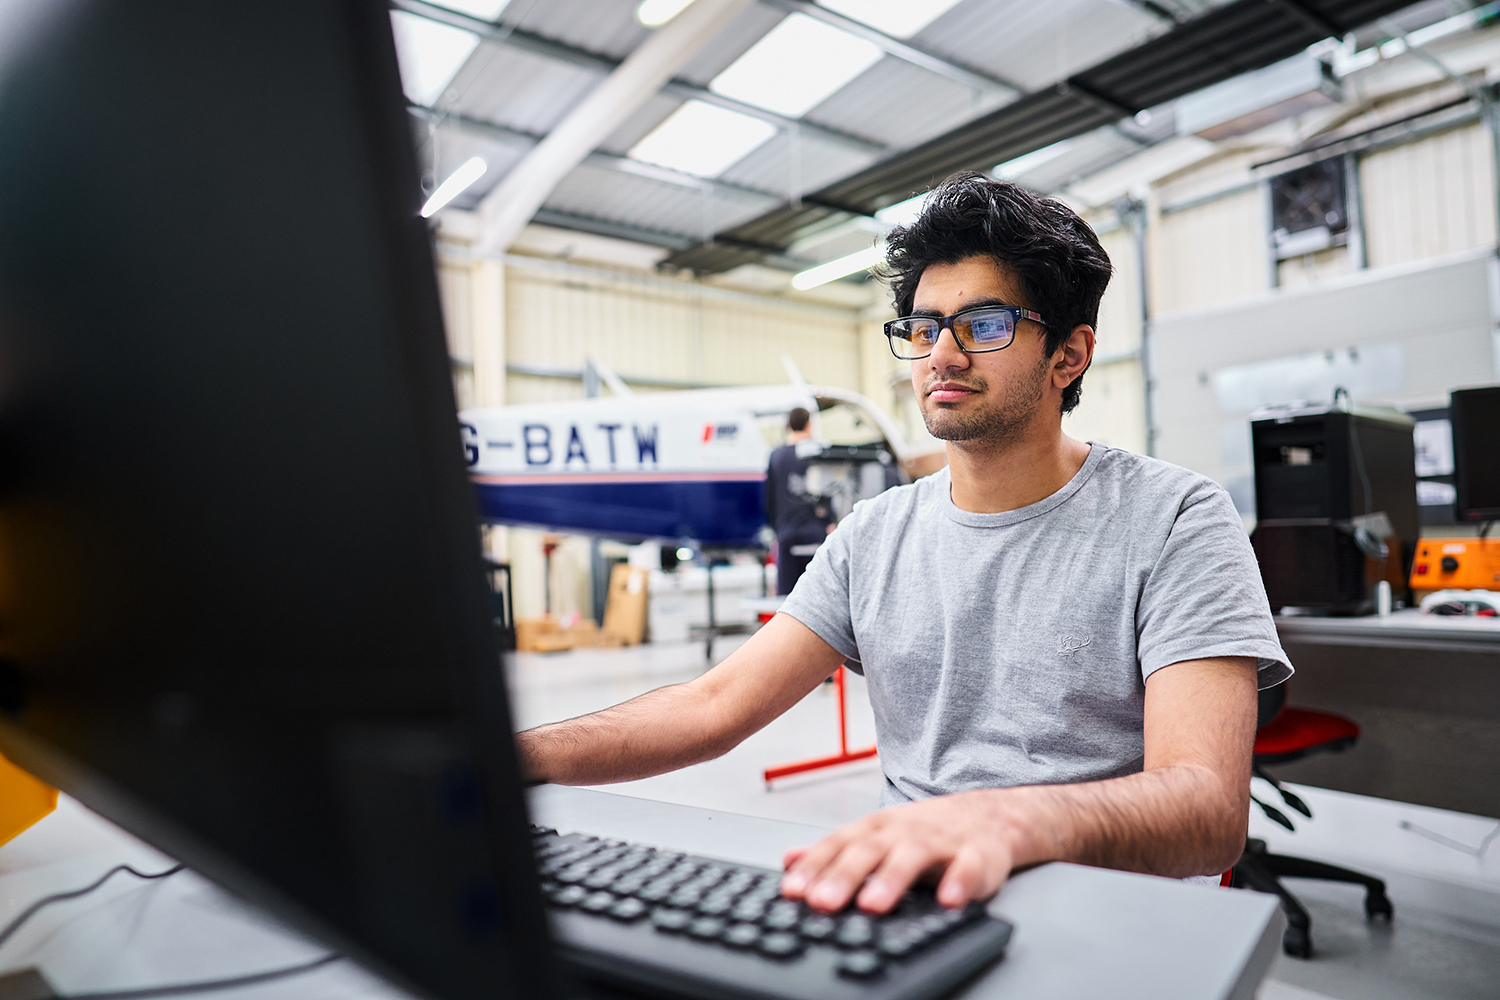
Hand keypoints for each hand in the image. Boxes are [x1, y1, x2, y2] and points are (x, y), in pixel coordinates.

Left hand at [777, 790, 1020, 914]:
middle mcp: (903, 831)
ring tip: (873, 905)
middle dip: (844, 876)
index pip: (838, 846)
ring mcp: (939, 841)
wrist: (988, 815)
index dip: (814, 868)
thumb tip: (789, 860)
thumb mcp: (875, 836)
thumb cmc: (925, 831)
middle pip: (869, 851)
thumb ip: (834, 851)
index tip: (792, 892)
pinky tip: (949, 900)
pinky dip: (960, 883)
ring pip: (913, 856)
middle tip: (823, 902)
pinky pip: (968, 868)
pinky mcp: (977, 855)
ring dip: (892, 879)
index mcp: (875, 829)